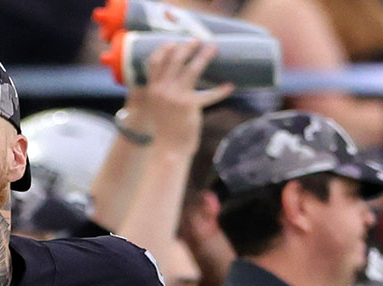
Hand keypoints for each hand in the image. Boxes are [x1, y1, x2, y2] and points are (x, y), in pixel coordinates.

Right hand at [129, 39, 234, 153]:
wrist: (167, 148)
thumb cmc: (165, 128)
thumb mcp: (158, 107)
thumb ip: (164, 93)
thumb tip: (179, 79)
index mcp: (153, 90)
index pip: (155, 62)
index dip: (165, 49)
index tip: (175, 41)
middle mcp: (162, 90)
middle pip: (175, 60)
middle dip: (187, 46)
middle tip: (198, 40)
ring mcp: (176, 97)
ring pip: (192, 70)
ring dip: (204, 56)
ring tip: (213, 48)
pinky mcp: (190, 106)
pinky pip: (209, 95)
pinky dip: (220, 90)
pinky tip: (229, 86)